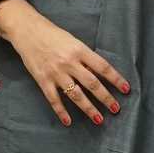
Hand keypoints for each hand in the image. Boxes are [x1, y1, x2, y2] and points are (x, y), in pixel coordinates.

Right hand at [10, 9, 129, 127]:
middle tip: (116, 109)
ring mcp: (56, 72)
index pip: (102, 67)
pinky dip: (61, 111)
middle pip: (92, 83)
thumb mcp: (73, 41)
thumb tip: (98, 75)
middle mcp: (69, 62)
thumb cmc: (52, 35)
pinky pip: (54, 99)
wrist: (27, 31)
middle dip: (105, 98)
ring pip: (76, 94)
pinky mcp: (43, 80)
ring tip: (99, 119)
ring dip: (88, 108)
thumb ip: (84, 58)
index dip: (115, 79)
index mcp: (79, 50)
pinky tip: (68, 121)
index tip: (126, 89)